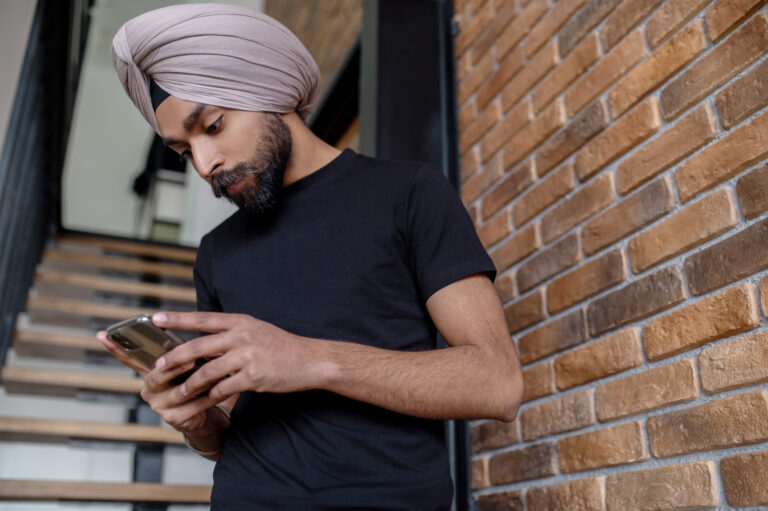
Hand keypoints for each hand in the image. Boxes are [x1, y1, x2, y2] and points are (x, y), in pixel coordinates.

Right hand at [96, 330, 215, 432]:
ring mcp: (159, 405)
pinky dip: (209, 398)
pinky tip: (222, 391)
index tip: (102, 334)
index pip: (130, 358)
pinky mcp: (173, 419)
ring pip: (179, 391)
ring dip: (199, 382)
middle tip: (190, 361)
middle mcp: (150, 389)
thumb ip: (184, 353)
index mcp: (150, 372)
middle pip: (158, 375)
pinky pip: (193, 406)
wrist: (209, 414)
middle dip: (175, 367)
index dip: (115, 347)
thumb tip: (192, 332)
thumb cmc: (197, 384)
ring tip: (215, 374)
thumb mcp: (189, 365)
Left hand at [150, 311, 331, 401]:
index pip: (202, 318)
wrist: (309, 360)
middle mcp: (241, 336)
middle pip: (198, 346)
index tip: (155, 318)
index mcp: (240, 322)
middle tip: (160, 367)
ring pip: (207, 372)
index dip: (177, 318)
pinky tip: (209, 398)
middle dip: (175, 358)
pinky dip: (213, 395)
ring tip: (181, 392)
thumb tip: (203, 339)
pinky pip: (223, 388)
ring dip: (191, 385)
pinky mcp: (253, 377)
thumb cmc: (281, 346)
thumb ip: (231, 333)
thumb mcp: (256, 330)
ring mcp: (247, 357)